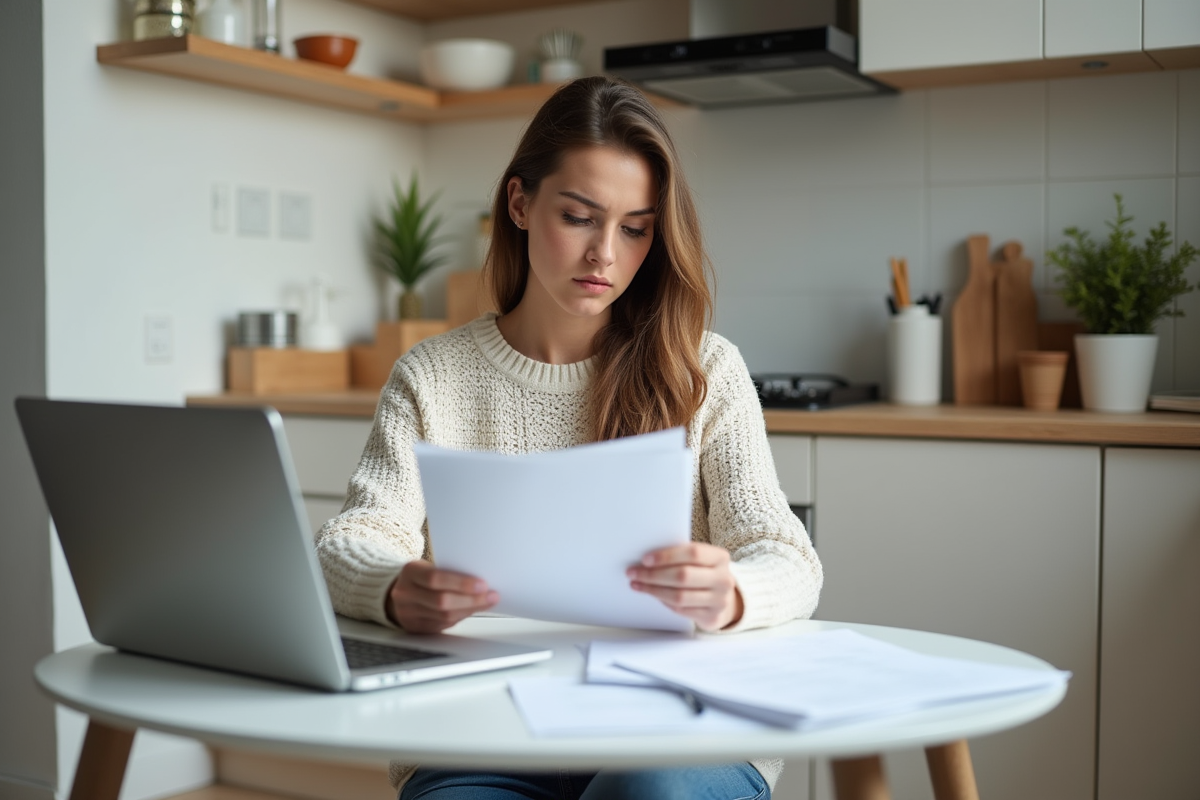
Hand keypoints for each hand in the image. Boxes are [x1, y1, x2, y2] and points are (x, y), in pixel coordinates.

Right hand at [385, 559, 497, 633]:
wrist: (397, 593)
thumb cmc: (420, 577)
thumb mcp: (428, 566)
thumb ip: (448, 572)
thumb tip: (480, 582)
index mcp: (410, 572)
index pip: (435, 579)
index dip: (461, 583)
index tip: (483, 584)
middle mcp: (405, 593)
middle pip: (442, 601)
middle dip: (471, 600)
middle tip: (491, 596)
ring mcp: (408, 613)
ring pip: (445, 617)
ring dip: (470, 610)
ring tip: (487, 602)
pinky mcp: (415, 628)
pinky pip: (443, 625)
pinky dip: (461, 617)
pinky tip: (472, 610)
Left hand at [626, 542, 743, 631]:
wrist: (724, 598)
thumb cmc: (704, 573)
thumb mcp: (700, 560)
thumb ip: (681, 555)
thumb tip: (648, 558)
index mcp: (720, 557)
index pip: (693, 553)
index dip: (667, 556)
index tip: (645, 559)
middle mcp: (723, 579)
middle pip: (683, 576)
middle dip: (654, 574)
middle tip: (633, 572)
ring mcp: (719, 600)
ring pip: (679, 596)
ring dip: (653, 590)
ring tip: (637, 584)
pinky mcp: (711, 617)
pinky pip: (681, 610)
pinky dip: (663, 601)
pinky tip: (653, 594)